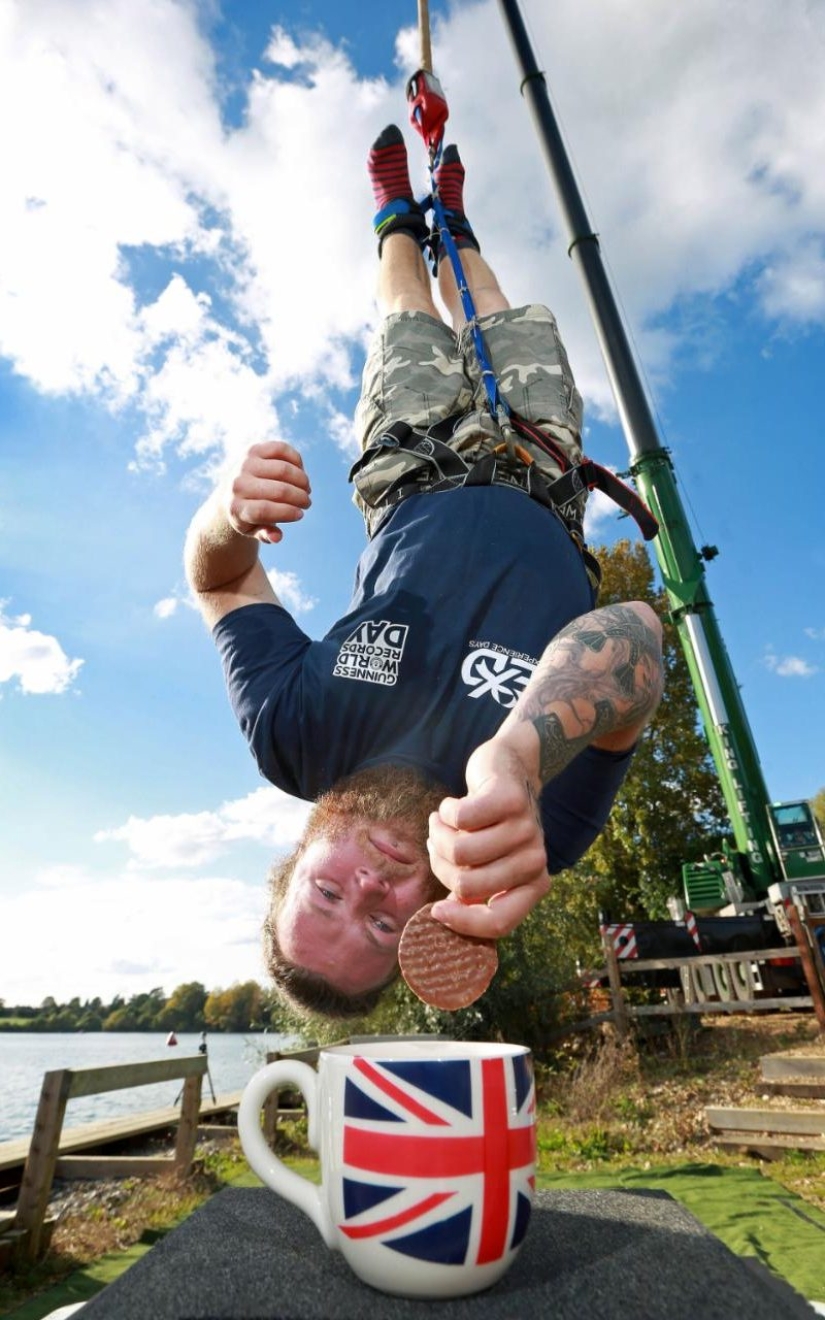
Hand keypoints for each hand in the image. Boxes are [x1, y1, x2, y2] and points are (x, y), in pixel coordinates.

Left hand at [225, 441, 310, 543]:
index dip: (287, 513)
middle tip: (307, 503)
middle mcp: (238, 484)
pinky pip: (281, 450)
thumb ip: (265, 534)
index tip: (300, 515)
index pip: (265, 510)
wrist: (229, 492)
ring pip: (284, 469)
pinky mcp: (253, 450)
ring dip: (302, 480)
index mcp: (237, 508)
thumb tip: (277, 537)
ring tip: (306, 489)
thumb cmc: (247, 515)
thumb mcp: (252, 529)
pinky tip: (300, 472)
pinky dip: (297, 461)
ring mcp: (245, 464)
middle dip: (300, 497)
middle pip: (279, 490)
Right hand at [426, 739, 550, 939]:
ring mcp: (525, 829)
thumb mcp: (487, 863)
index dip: (462, 922)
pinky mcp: (510, 799)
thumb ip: (472, 892)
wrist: (509, 768)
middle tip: (438, 845)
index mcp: (534, 885)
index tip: (435, 910)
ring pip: (459, 852)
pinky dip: (445, 812)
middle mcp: (535, 861)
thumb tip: (439, 920)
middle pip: (467, 886)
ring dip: (438, 835)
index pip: (499, 922)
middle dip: (441, 866)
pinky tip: (450, 805)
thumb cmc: (490, 825)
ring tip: (441, 823)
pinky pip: (460, 819)